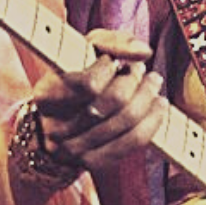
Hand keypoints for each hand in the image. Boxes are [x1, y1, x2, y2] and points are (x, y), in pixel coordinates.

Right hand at [31, 28, 166, 171]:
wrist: (52, 125)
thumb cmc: (72, 78)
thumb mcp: (80, 51)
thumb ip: (110, 42)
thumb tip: (144, 51)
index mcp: (48, 96)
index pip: (90, 84)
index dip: (109, 68)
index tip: (112, 61)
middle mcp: (57, 127)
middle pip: (114, 102)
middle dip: (135, 80)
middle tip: (140, 70)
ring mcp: (75, 149)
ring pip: (127, 122)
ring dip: (147, 97)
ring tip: (152, 83)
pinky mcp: (95, 162)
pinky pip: (134, 141)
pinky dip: (153, 120)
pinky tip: (158, 105)